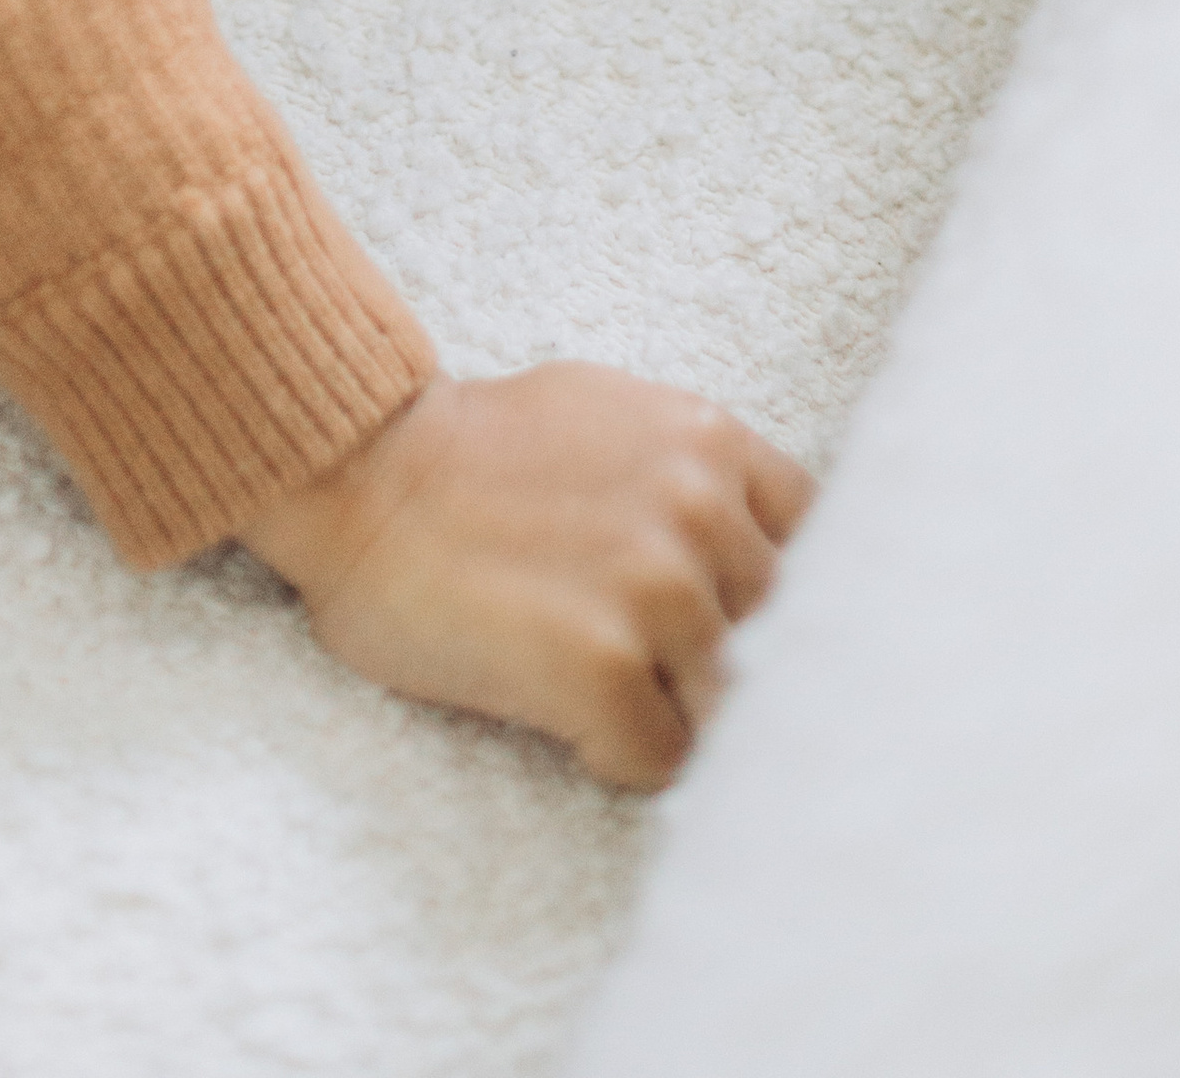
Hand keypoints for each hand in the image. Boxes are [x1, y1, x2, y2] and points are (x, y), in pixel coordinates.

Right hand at [239, 365, 813, 790]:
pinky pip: (661, 759)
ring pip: (729, 709)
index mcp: (712, 443)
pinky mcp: (604, 669)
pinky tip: (563, 713)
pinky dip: (618, 755)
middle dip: (724, 662)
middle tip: (656, 668)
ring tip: (600, 686)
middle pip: (781, 640)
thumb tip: (766, 550)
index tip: (741, 626)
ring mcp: (658, 593)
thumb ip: (698, 476)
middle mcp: (701, 513)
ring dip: (670, 713)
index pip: (822, 548)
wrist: (357, 474)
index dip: (778, 598)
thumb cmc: (475, 454)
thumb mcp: (613, 418)